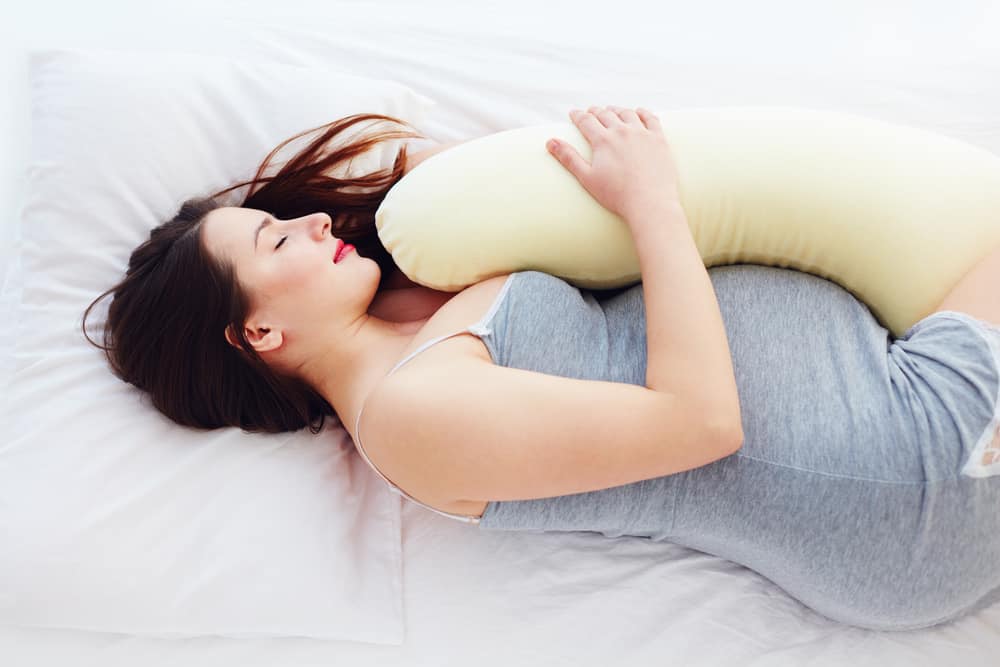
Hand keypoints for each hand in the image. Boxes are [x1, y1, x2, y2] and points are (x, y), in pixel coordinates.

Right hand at [546, 105, 680, 221]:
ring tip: (612, 110)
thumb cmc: (616, 195)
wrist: (650, 203)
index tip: (573, 113)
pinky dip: (643, 112)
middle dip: (596, 111)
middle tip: (591, 111)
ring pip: (627, 113)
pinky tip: (639, 111)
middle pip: (606, 114)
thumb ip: (568, 158)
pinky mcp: (659, 139)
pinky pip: (651, 119)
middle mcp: (622, 131)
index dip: (577, 116)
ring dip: (617, 109)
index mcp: (603, 140)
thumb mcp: (587, 178)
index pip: (586, 121)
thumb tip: (550, 142)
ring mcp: (642, 133)